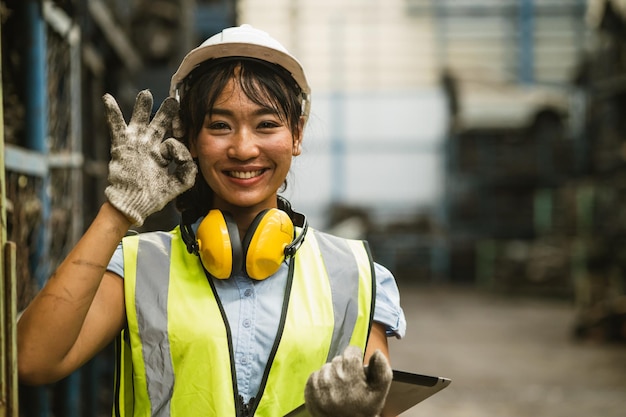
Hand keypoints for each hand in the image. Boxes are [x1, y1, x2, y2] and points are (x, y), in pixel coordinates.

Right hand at [103, 90, 196, 225]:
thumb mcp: (177, 185)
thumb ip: (188, 172)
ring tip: (146, 93)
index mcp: (162, 154)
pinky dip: (112, 112)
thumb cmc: (152, 197)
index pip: (173, 141)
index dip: (179, 147)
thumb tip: (192, 158)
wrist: (132, 204)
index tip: (179, 158)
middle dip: (166, 111)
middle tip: (173, 99)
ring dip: (142, 106)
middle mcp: (149, 146)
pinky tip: (107, 98)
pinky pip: (116, 126)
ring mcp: (135, 144)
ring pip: (140, 120)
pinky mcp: (121, 146)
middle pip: (159, 123)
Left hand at [305, 346, 392, 416]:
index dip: (356, 358)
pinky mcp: (309, 391)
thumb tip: (377, 353)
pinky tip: (329, 391)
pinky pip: (315, 375)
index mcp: (351, 378)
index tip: (357, 368)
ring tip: (340, 389)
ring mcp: (319, 386)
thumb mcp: (379, 393)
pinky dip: (321, 381)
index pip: (351, 352)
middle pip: (338, 359)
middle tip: (350, 383)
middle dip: (345, 367)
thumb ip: (382, 370)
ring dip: (333, 374)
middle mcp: (333, 379)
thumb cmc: (363, 411)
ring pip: (327, 367)